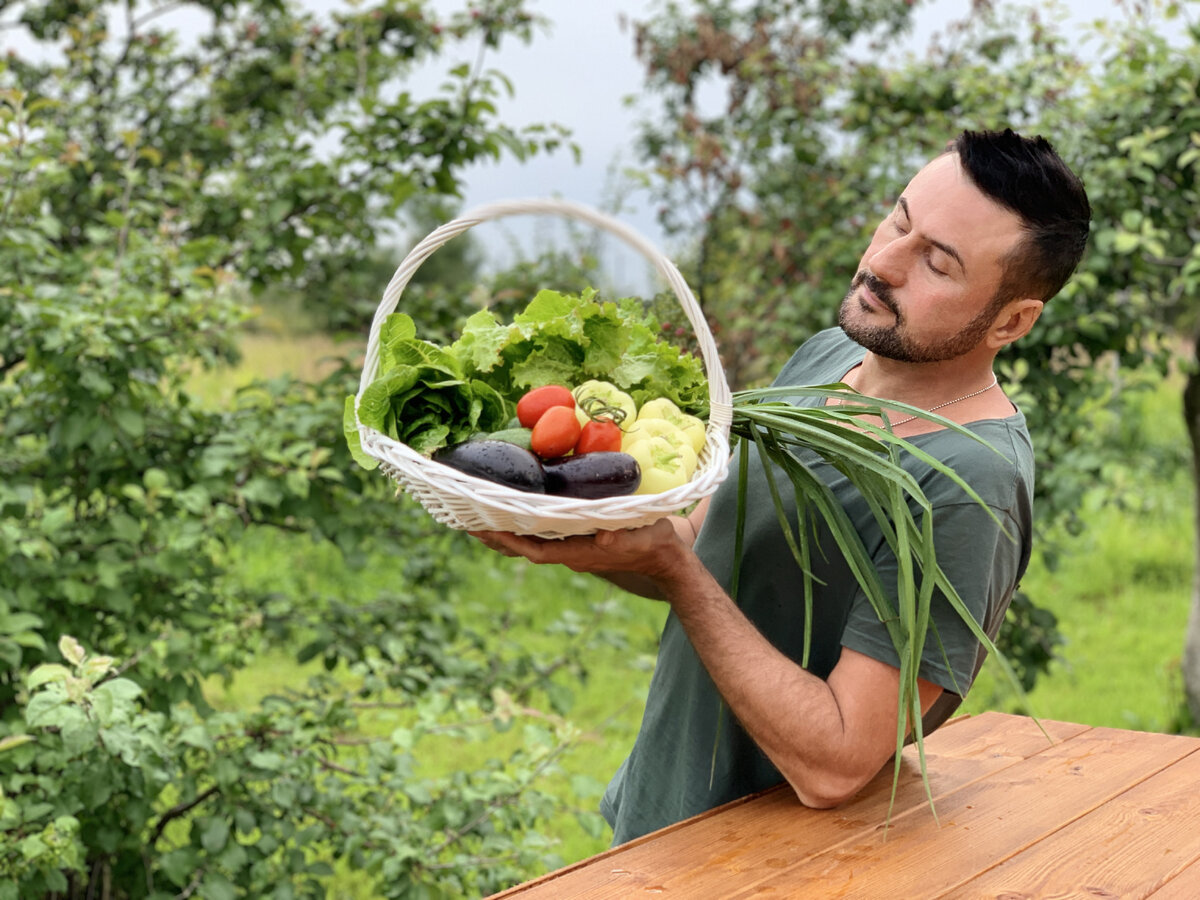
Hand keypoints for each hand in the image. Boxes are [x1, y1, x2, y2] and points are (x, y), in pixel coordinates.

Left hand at [469, 517, 686, 581]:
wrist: (663, 557)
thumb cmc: (651, 543)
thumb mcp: (636, 535)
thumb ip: (618, 537)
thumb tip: (602, 539)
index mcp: (577, 553)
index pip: (534, 550)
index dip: (509, 541)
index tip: (485, 529)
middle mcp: (568, 554)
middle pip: (523, 547)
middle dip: (496, 536)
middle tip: (466, 520)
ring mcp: (571, 549)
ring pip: (530, 542)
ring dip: (504, 532)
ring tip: (478, 518)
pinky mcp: (576, 542)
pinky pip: (542, 536)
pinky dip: (523, 527)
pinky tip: (513, 515)